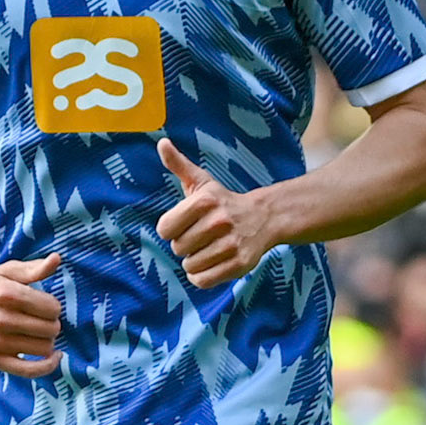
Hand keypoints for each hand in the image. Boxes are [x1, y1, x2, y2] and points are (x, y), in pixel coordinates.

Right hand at [0, 252, 62, 377]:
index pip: (52, 308)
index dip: (53, 306)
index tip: (44, 305)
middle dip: (52, 323)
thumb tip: (57, 259)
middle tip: (41, 320)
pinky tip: (54, 357)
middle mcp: (1, 319)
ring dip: (48, 341)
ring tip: (38, 333)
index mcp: (7, 294)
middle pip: (50, 329)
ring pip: (44, 348)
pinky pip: (29, 370)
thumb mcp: (7, 271)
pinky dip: (47, 366)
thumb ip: (34, 268)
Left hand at [156, 138, 274, 287]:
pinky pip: (204, 281)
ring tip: (208, 249)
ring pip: (190, 266)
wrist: (264, 218)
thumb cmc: (223, 202)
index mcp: (204, 201)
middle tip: (201, 237)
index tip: (185, 224)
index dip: (171, 229)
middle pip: (178, 249)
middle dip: (185, 245)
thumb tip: (161, 143)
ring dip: (194, 262)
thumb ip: (179, 165)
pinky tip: (210, 265)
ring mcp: (231, 244)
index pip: (165, 229)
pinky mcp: (240, 264)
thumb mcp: (202, 182)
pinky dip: (202, 277)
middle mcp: (218, 222)